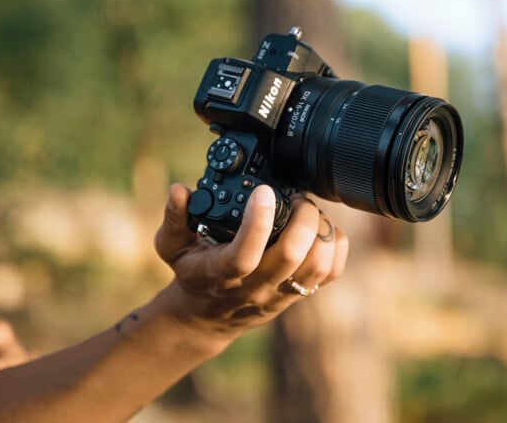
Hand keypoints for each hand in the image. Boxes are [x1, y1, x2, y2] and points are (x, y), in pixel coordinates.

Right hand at [154, 184, 348, 338]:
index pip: (244, 255)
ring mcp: (281, 293)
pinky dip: (335, 245)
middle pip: (291, 257)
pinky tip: (321, 228)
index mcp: (220, 273)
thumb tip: (178, 190)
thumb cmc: (193, 272)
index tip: (263, 191)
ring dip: (320, 230)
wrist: (209, 315)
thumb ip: (174, 218)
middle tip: (296, 197)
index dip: (257, 222)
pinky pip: (332, 272)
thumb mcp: (172, 246)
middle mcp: (255, 287)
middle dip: (301, 218)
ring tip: (308, 210)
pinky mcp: (300, 294)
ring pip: (317, 265)